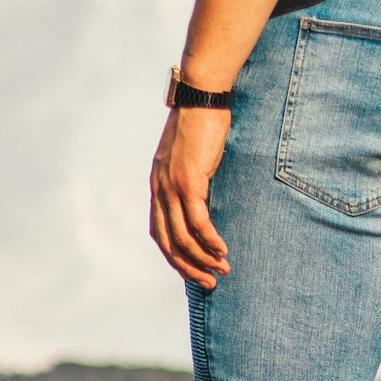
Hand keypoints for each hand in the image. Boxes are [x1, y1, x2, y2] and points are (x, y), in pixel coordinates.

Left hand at [149, 107, 232, 288]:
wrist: (201, 98)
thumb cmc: (202, 125)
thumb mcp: (191, 159)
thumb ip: (192, 182)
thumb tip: (205, 203)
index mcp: (157, 185)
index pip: (160, 232)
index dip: (175, 257)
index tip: (193, 270)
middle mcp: (160, 189)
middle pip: (169, 242)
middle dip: (189, 267)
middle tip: (209, 282)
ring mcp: (172, 186)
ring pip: (184, 237)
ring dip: (203, 258)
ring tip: (222, 270)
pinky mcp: (189, 182)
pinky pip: (199, 222)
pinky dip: (211, 241)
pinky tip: (222, 251)